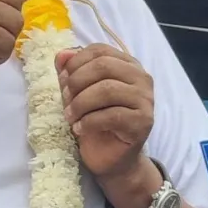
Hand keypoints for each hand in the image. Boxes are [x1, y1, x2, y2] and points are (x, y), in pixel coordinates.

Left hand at [57, 44, 154, 182]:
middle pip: (103, 66)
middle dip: (77, 82)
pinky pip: (112, 115)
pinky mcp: (143, 122)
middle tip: (64, 99)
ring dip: (80, 103)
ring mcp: (145, 100)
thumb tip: (61, 54)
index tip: (62, 79)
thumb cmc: (94, 119)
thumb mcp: (77, 91)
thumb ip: (70, 71)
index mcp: (127, 64)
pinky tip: (79, 129)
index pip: (100, 50)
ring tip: (70, 116)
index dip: (76, 62)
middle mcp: (141, 78)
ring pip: (107, 90)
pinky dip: (88, 122)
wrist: (110, 156)